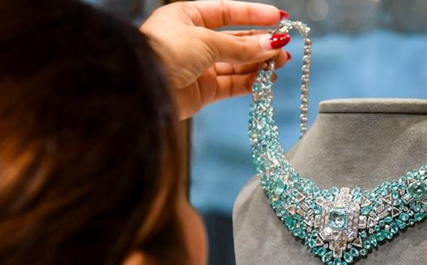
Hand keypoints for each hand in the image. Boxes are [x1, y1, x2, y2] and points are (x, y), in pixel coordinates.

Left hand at [141, 1, 291, 119]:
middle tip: (284, 45)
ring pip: (236, 63)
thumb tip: (272, 45)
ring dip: (259, 63)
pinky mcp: (202, 91)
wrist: (142, 89)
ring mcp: (198, 67)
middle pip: (234, 39)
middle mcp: (193, 40)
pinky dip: (250, 82)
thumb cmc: (166, 53)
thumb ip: (242, 46)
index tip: (279, 18)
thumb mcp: (207, 41)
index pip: (226, 11)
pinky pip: (232, 84)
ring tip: (282, 62)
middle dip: (260, 42)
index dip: (253, 14)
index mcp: (187, 16)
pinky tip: (266, 79)